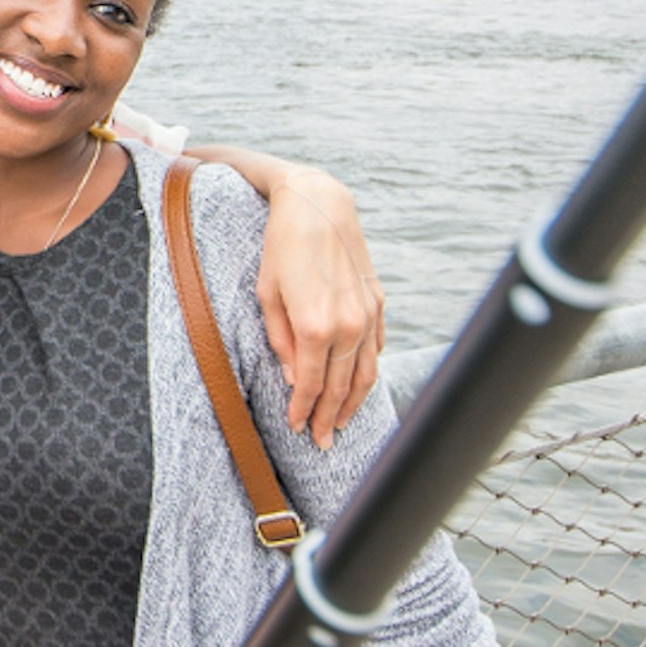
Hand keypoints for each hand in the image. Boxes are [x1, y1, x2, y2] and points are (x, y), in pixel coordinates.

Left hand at [255, 164, 385, 445]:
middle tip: (323, 442)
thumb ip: (282, 343)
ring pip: (365, 374)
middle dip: (330, 418)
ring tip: (342, 424)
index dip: (304, 411)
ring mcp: (368, 315)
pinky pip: (377, 348)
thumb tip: (297, 380)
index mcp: (315, 326)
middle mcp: (348, 325)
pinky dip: (368, 372)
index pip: (311, 385)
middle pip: (341, 387)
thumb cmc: (281, 247)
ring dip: (354, 404)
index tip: (297, 429)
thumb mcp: (267, 295)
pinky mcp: (378, 302)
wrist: (317, 203)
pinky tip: (358, 385)